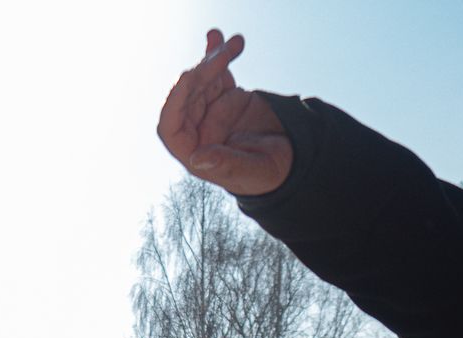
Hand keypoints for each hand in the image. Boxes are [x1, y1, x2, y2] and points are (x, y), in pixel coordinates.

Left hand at [158, 30, 291, 195]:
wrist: (292, 158)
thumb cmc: (269, 174)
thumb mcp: (251, 171)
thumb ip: (225, 164)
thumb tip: (196, 158)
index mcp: (194, 152)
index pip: (170, 127)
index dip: (174, 102)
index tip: (188, 77)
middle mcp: (197, 131)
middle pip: (188, 97)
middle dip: (201, 74)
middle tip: (223, 56)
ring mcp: (211, 112)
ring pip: (202, 81)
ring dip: (213, 60)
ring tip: (233, 45)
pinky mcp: (227, 98)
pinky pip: (217, 74)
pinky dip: (218, 56)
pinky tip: (219, 39)